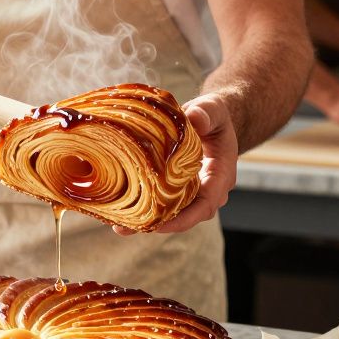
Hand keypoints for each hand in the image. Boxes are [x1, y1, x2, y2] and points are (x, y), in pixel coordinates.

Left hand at [114, 94, 236, 235]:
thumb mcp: (214, 109)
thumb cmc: (214, 116)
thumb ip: (207, 113)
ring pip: (172, 212)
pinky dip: (144, 207)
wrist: (212, 119)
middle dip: (158, 225)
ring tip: (117, 226)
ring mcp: (191, 191)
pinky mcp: (176, 187)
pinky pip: (163, 201)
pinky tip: (120, 210)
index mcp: (220, 176)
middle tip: (126, 228)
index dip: (184, 218)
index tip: (160, 224)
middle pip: (185, 215)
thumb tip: (195, 118)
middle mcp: (207, 189)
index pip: (205, 205)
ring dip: (146, 221)